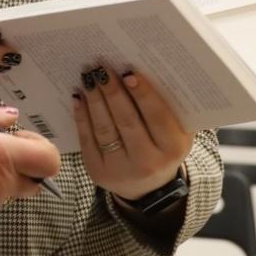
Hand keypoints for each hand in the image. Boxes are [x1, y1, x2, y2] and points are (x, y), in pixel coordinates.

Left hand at [73, 67, 194, 202]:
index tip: (128, 73)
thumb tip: (143, 70)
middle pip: (127, 121)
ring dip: (94, 100)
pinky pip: (87, 139)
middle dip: (113, 92)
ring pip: (104, 129)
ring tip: (88, 77)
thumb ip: (168, 108)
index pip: (157, 117)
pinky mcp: (98, 171)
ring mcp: (120, 169)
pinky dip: (81, 116)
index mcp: (173, 149)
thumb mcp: (176, 132)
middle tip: (102, 68)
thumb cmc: (163, 147)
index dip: (143, 94)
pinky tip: (78, 97)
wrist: (148, 187)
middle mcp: (148, 162)